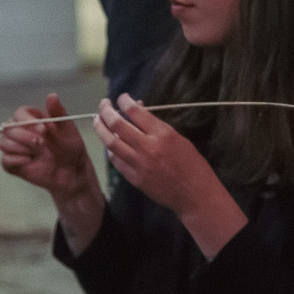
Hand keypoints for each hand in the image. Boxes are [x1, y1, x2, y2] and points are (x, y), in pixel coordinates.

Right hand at [0, 95, 96, 197]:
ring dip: (18, 147)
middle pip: (7, 128)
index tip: (43, 129)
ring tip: (36, 153)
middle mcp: (20, 132)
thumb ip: (57, 112)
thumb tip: (52, 95)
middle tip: (40, 143)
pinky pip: (5, 161)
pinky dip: (15, 160)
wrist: (73, 172)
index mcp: (31, 119)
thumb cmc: (70, 147)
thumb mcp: (67, 128)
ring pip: (3, 143)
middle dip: (23, 135)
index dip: (27, 120)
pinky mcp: (14, 165)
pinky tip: (30, 161)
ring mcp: (15, 149)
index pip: (19, 114)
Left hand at [94, 93, 247, 257]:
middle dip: (106, 111)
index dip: (125, 101)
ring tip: (97, 121)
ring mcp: (139, 164)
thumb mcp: (179, 139)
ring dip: (101, 130)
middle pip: (118, 125)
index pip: (136, 112)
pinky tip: (109, 145)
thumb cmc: (193, 165)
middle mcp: (148, 147)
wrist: (196, 195)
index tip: (121, 98)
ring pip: (111, 143)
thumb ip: (157, 127)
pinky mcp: (134, 179)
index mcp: (162, 134)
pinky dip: (111, 151)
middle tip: (103, 106)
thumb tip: (139, 111)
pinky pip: (117, 161)